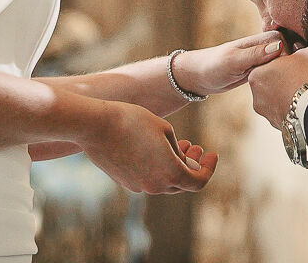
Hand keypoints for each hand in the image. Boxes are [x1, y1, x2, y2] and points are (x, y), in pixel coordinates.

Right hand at [79, 101, 218, 194]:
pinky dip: (158, 167)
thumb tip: (183, 164)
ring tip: (179, 143)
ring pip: (165, 181)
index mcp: (170, 174)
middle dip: (192, 165)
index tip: (212, 154)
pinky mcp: (125, 182)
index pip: (198, 182)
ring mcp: (138, 187)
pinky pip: (148, 178)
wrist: (95, 125)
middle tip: (195, 146)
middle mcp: (155, 186)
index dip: (209, 168)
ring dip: (175, 165)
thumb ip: (179, 151)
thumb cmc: (132, 121)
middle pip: (182, 183)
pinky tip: (156, 150)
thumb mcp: (164, 130)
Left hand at [171, 30, 284, 96]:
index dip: (290, 55)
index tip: (289, 71)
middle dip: (290, 67)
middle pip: (287, 54)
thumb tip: (279, 46)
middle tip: (291, 84)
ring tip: (288, 90)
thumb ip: (255, 54)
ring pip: (282, 65)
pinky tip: (279, 93)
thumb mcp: (234, 61)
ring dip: (285, 75)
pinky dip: (278, 82)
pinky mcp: (259, 72)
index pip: (285, 42)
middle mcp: (263, 49)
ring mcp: (261, 61)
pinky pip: (274, 75)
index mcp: (259, 41)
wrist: (199, 76)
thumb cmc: (213, 65)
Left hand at [247, 46, 307, 125]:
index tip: (299, 63)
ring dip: (289, 96)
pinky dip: (294, 109)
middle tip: (304, 77)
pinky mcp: (278, 126)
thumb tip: (299, 52)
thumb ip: (299, 51)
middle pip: (272, 83)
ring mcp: (267, 113)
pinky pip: (286, 113)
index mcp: (257, 74)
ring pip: (278, 99)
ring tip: (307, 92)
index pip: (271, 64)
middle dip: (286, 80)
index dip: (287, 62)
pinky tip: (307, 104)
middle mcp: (257, 95)